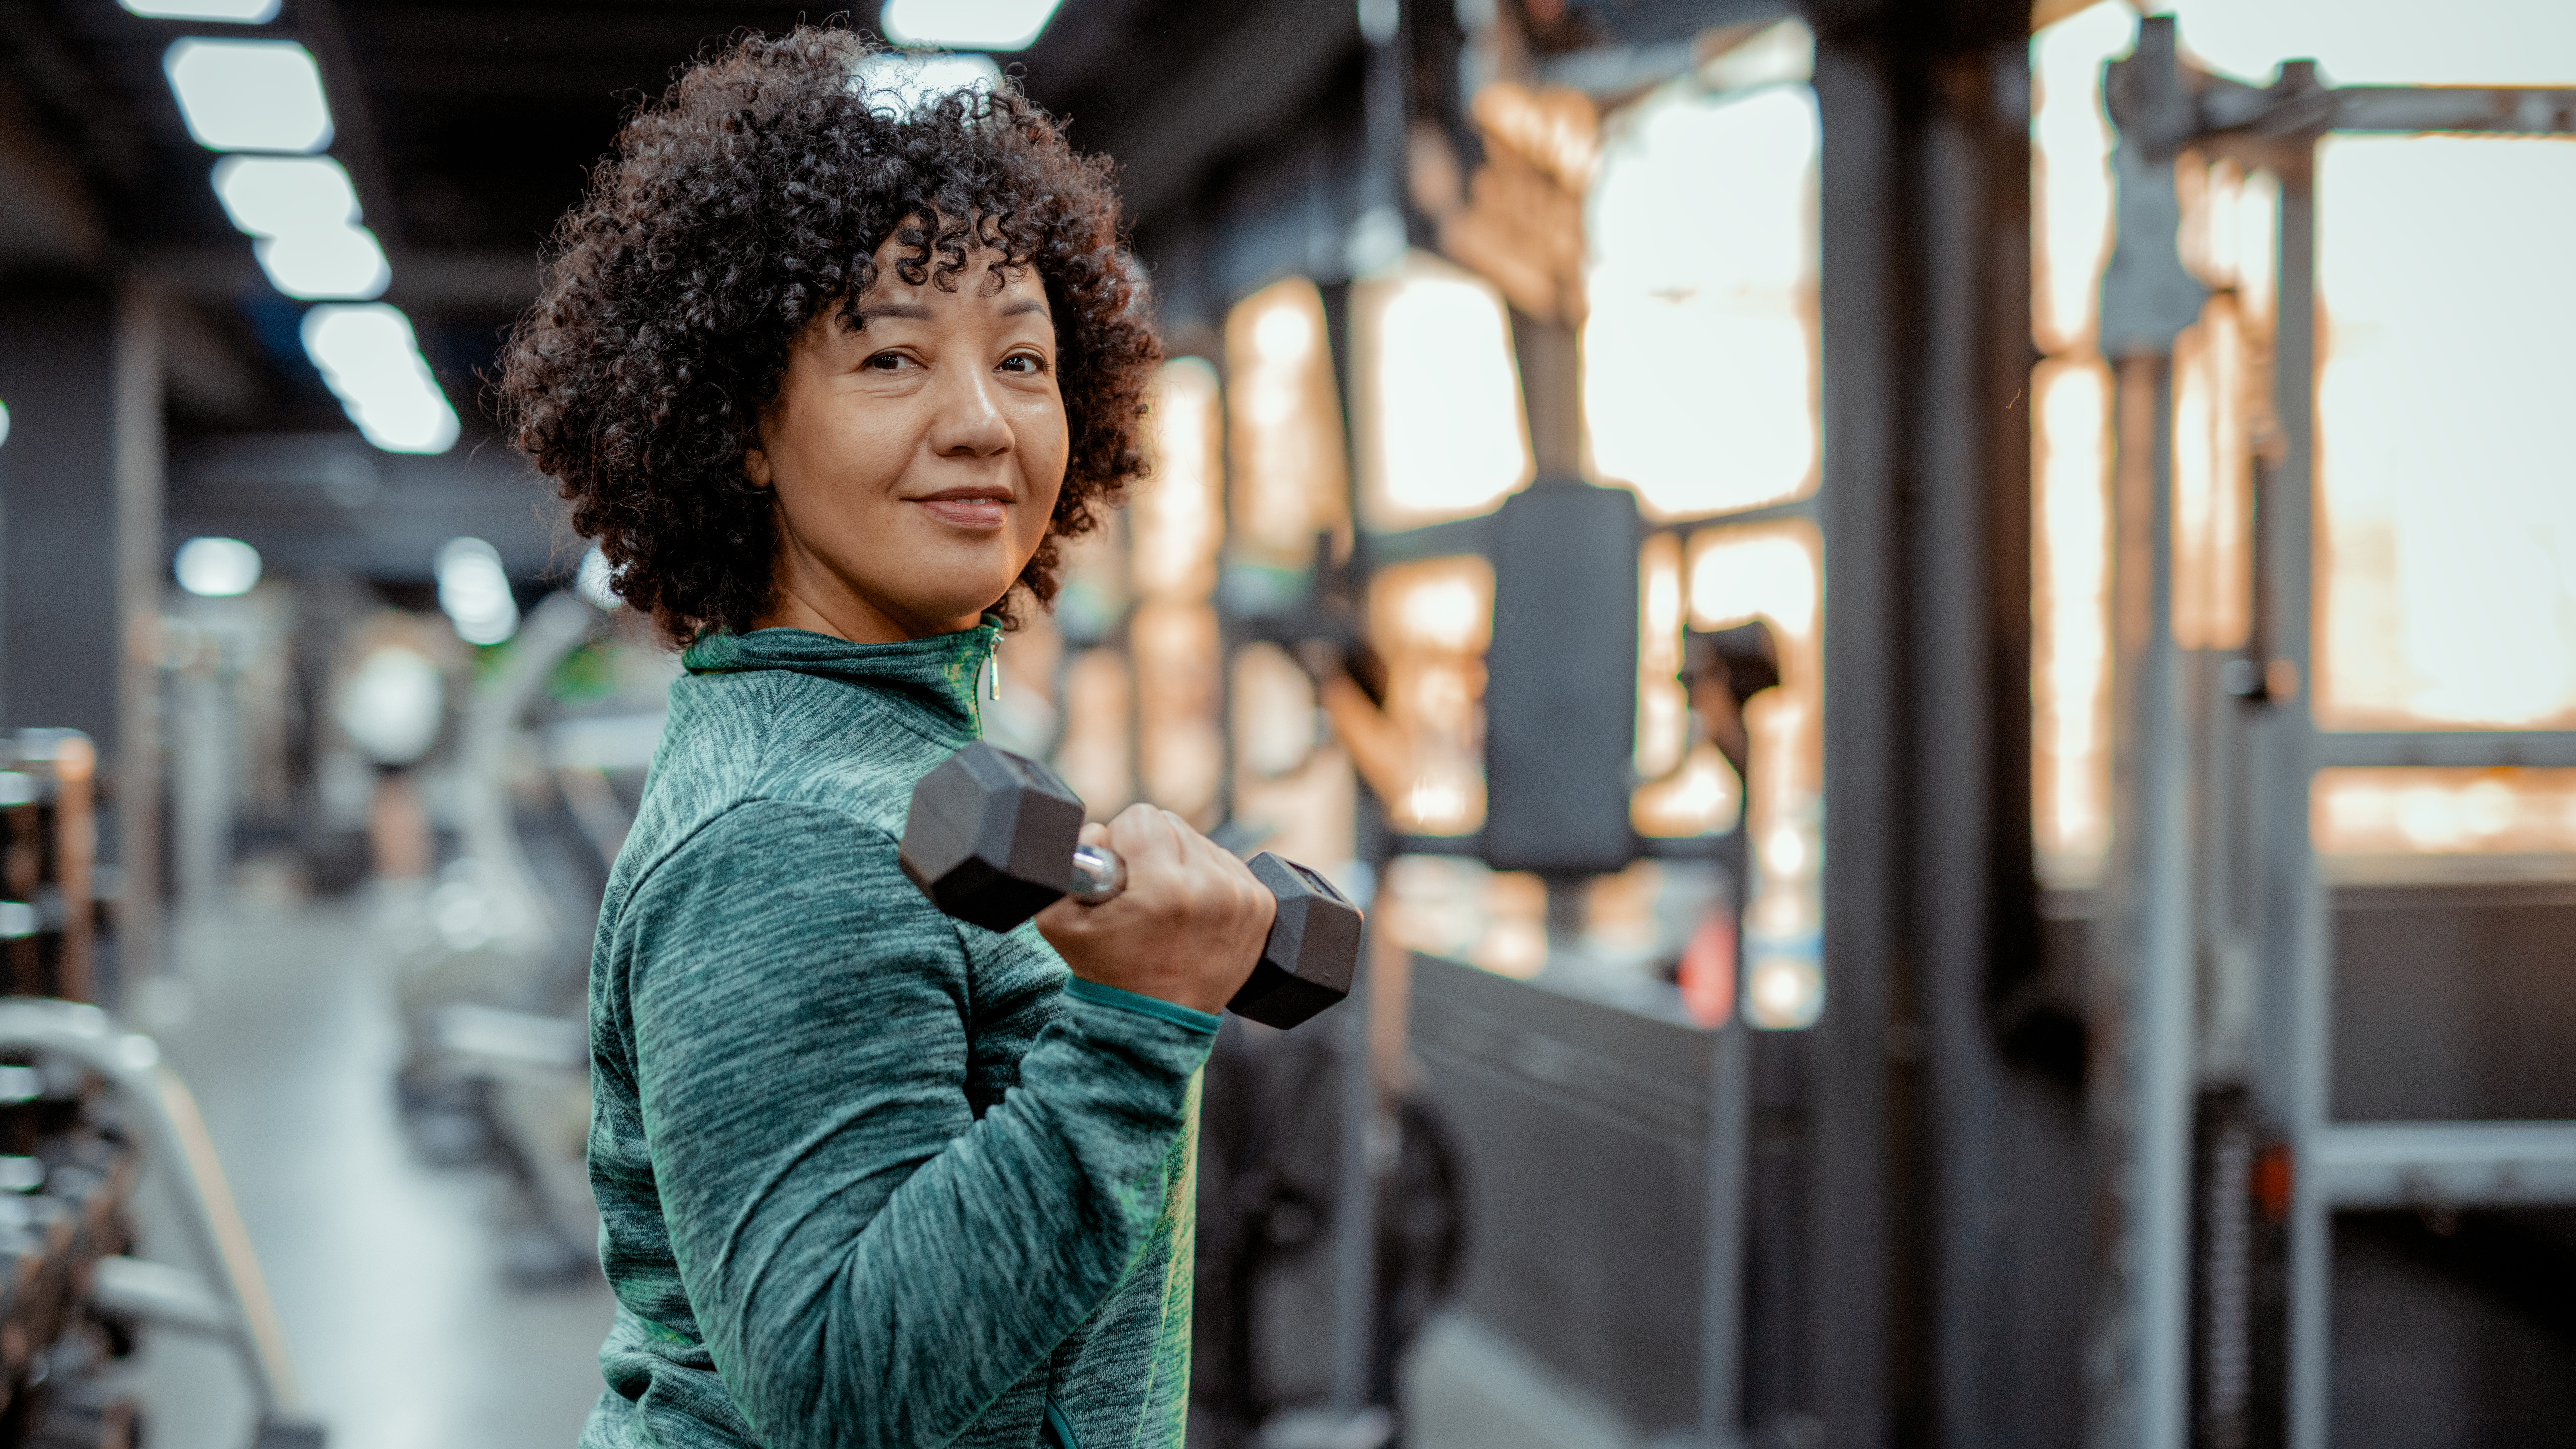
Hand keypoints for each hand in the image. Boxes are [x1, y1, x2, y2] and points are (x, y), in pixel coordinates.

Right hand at [1034, 804, 1274, 1015]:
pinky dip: (1209, 881)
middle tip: (1142, 895)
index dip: (1121, 842)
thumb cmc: (1108, 973)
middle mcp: (1211, 887)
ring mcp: (1243, 897)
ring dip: (1182, 865)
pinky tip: (1194, 912)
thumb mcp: (1060, 919)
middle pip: (1173, 825)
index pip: (1141, 817)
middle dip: (1151, 851)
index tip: (1120, 875)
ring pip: (1201, 843)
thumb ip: (1068, 858)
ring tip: (1169, 908)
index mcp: (1164, 888)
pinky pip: (1228, 865)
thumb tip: (1098, 832)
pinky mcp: (1262, 906)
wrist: (1157, 1023)